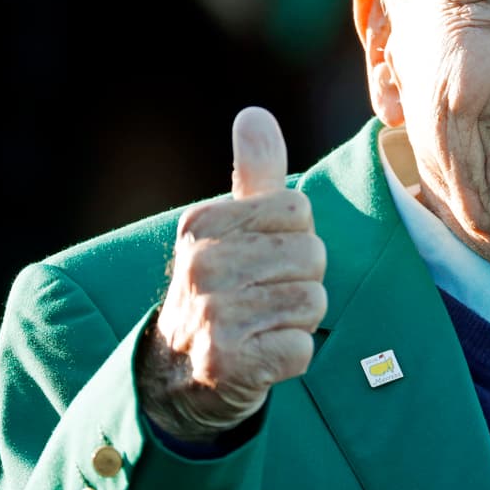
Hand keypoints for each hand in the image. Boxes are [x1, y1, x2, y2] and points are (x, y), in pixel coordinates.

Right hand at [138, 107, 326, 442]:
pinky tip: (258, 356)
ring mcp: (212, 315)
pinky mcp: (228, 363)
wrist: (176, 376)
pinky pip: (302, 349)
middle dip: (301, 281)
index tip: (261, 259)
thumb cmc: (221, 289)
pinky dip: (290, 357)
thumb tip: (255, 114)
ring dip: (298, 321)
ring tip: (259, 326)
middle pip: (312, 256)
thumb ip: (254, 172)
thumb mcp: (230, 226)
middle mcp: (200, 266)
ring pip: (312, 302)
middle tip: (262, 299)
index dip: (294, 238)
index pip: (298, 210)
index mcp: (203, 223)